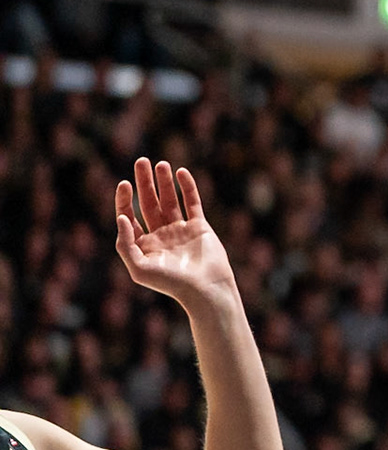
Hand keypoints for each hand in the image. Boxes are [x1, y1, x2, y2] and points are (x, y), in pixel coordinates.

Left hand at [115, 159, 236, 312]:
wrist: (204, 288)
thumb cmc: (170, 282)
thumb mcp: (139, 267)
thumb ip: (126, 243)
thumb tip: (121, 217)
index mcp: (143, 244)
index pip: (129, 215)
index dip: (124, 199)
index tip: (124, 183)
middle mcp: (160, 234)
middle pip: (149, 202)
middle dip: (144, 182)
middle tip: (141, 161)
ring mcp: (180, 229)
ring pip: (170, 200)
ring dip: (164, 181)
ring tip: (160, 163)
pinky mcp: (200, 226)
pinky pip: (192, 202)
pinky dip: (188, 187)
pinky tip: (181, 173)